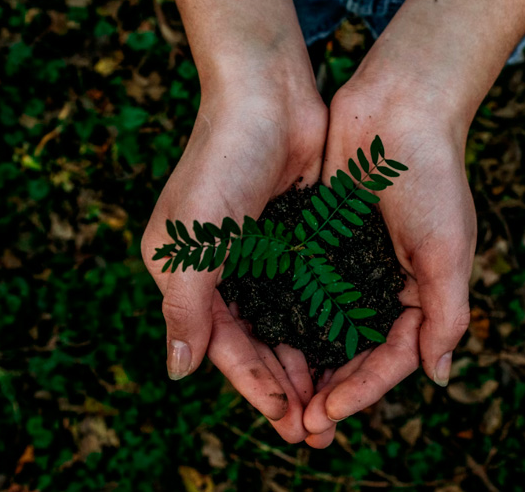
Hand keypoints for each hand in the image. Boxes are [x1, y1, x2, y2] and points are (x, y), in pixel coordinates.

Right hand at [141, 88, 327, 442]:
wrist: (267, 95)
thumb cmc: (221, 163)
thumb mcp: (193, 242)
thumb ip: (185, 309)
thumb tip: (178, 372)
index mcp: (186, 275)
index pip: (223, 345)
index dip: (254, 385)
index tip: (287, 420)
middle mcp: (222, 271)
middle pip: (256, 343)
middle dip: (285, 386)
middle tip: (317, 430)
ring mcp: (261, 256)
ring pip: (286, 325)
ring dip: (308, 363)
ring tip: (335, 403)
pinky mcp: (295, 239)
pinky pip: (310, 293)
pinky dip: (325, 324)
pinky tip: (347, 351)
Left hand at [302, 81, 477, 447]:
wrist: (398, 108)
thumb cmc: (432, 177)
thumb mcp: (448, 250)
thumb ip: (446, 315)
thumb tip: (438, 377)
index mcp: (421, 294)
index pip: (392, 358)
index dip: (363, 391)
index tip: (328, 413)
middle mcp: (385, 286)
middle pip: (356, 353)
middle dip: (331, 390)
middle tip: (300, 424)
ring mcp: (352, 265)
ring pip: (325, 329)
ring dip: (306, 364)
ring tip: (279, 397)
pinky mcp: (321, 242)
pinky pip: (303, 290)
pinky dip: (288, 318)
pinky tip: (264, 341)